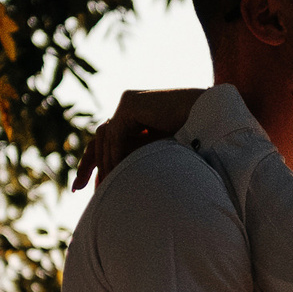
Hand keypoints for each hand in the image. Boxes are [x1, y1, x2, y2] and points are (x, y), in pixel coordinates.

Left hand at [74, 87, 206, 188]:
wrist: (211, 119)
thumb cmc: (194, 140)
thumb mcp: (158, 155)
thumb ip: (138, 162)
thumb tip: (117, 185)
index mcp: (135, 118)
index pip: (107, 141)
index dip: (93, 163)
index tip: (83, 187)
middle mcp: (128, 107)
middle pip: (100, 139)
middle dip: (88, 165)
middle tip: (81, 189)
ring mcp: (128, 102)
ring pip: (106, 138)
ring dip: (106, 163)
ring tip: (107, 187)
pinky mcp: (130, 102)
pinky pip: (116, 133)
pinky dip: (116, 154)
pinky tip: (118, 173)